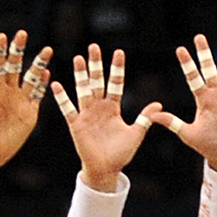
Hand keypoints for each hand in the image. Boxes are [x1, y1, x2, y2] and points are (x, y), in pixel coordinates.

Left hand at [0, 31, 52, 169]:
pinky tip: (48, 74)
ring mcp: (21, 101)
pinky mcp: (31, 112)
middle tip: (22, 33)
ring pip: (31, 77)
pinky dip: (43, 85)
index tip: (3, 35)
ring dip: (39, 64)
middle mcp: (8, 91)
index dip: (1, 50)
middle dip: (19, 50)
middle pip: (16, 65)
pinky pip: (39, 95)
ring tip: (46, 50)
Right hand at [51, 44, 160, 190]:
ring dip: (81, 75)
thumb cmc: (121, 153)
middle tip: (94, 46)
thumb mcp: (136, 134)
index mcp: (113, 108)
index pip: (115, 83)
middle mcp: (99, 108)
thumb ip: (145, 118)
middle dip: (96, 65)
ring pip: (83, 90)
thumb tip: (159, 105)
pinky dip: (62, 98)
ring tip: (78, 58)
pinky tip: (56, 84)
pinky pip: (68, 109)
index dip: (117, 68)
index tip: (118, 51)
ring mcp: (86, 115)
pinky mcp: (76, 124)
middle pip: (97, 81)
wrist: (106, 170)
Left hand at [150, 34, 216, 176]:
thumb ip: (172, 123)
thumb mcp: (187, 134)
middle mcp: (216, 95)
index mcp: (203, 99)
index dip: (187, 64)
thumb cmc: (206, 146)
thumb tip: (152, 116)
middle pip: (210, 69)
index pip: (193, 77)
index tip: (180, 49)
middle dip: (204, 54)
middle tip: (198, 37)